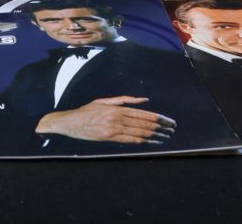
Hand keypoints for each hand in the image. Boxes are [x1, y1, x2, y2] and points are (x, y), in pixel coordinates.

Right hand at [35, 96, 175, 143]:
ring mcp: (113, 129)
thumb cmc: (87, 111)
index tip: (169, 122)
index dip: (160, 118)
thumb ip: (125, 100)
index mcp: (118, 108)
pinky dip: (143, 142)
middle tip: (172, 130)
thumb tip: (144, 99)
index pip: (144, 114)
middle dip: (161, 128)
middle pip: (145, 124)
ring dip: (155, 136)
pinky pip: (130, 141)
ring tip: (165, 137)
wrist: (69, 122)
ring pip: (140, 134)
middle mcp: (117, 118)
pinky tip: (151, 142)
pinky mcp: (109, 138)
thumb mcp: (105, 101)